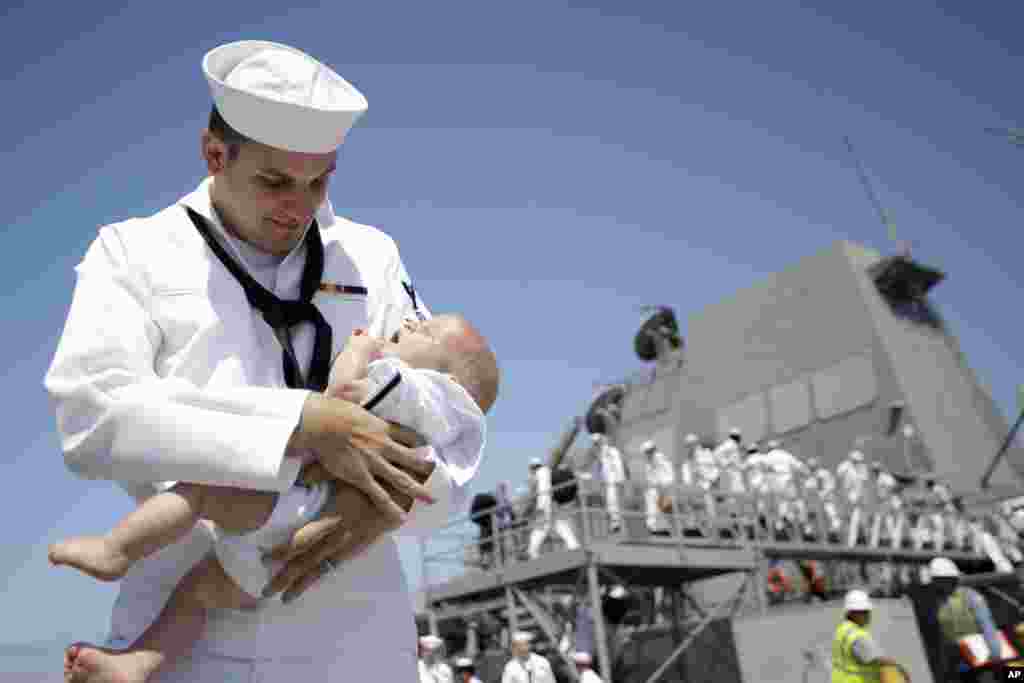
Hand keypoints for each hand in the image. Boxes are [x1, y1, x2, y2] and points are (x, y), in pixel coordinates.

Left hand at [263, 482, 401, 601]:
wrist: (408, 489)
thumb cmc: (373, 477)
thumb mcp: (345, 473)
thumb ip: (318, 473)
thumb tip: (297, 476)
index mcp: (336, 519)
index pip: (303, 541)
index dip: (283, 551)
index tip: (264, 558)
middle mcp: (342, 536)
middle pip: (309, 562)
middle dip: (287, 577)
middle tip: (266, 593)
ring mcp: (353, 544)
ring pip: (322, 568)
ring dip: (303, 582)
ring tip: (285, 597)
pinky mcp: (362, 545)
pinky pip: (337, 563)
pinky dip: (322, 573)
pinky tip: (311, 579)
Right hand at [292, 395, 433, 522]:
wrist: (322, 422)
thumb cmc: (336, 410)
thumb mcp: (360, 406)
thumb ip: (367, 412)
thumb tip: (366, 403)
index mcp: (384, 428)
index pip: (410, 436)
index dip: (421, 442)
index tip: (428, 448)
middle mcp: (384, 446)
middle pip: (412, 458)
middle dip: (427, 467)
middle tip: (438, 473)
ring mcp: (375, 462)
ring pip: (402, 479)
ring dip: (418, 489)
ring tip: (431, 499)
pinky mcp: (361, 476)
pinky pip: (379, 495)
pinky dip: (390, 507)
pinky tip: (402, 517)